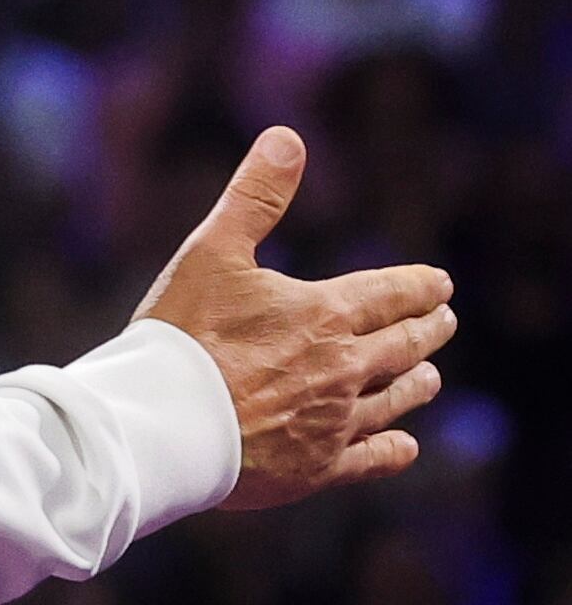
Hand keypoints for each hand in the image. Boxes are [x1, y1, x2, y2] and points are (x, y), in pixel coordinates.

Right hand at [135, 128, 452, 509]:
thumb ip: (254, 197)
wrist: (161, 423)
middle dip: (429, 329)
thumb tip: (287, 137)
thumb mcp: (211, 252)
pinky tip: (403, 444)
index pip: (395, 294)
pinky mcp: (318, 467)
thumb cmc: (180, 334)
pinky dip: (395, 447)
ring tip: (428, 376)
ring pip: (399, 399)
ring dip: (419, 382)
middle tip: (441, 322)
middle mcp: (345, 368)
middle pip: (407, 345)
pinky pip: (374, 457)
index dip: (423, 286)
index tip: (440, 284)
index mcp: (325, 314)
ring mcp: (335, 421)